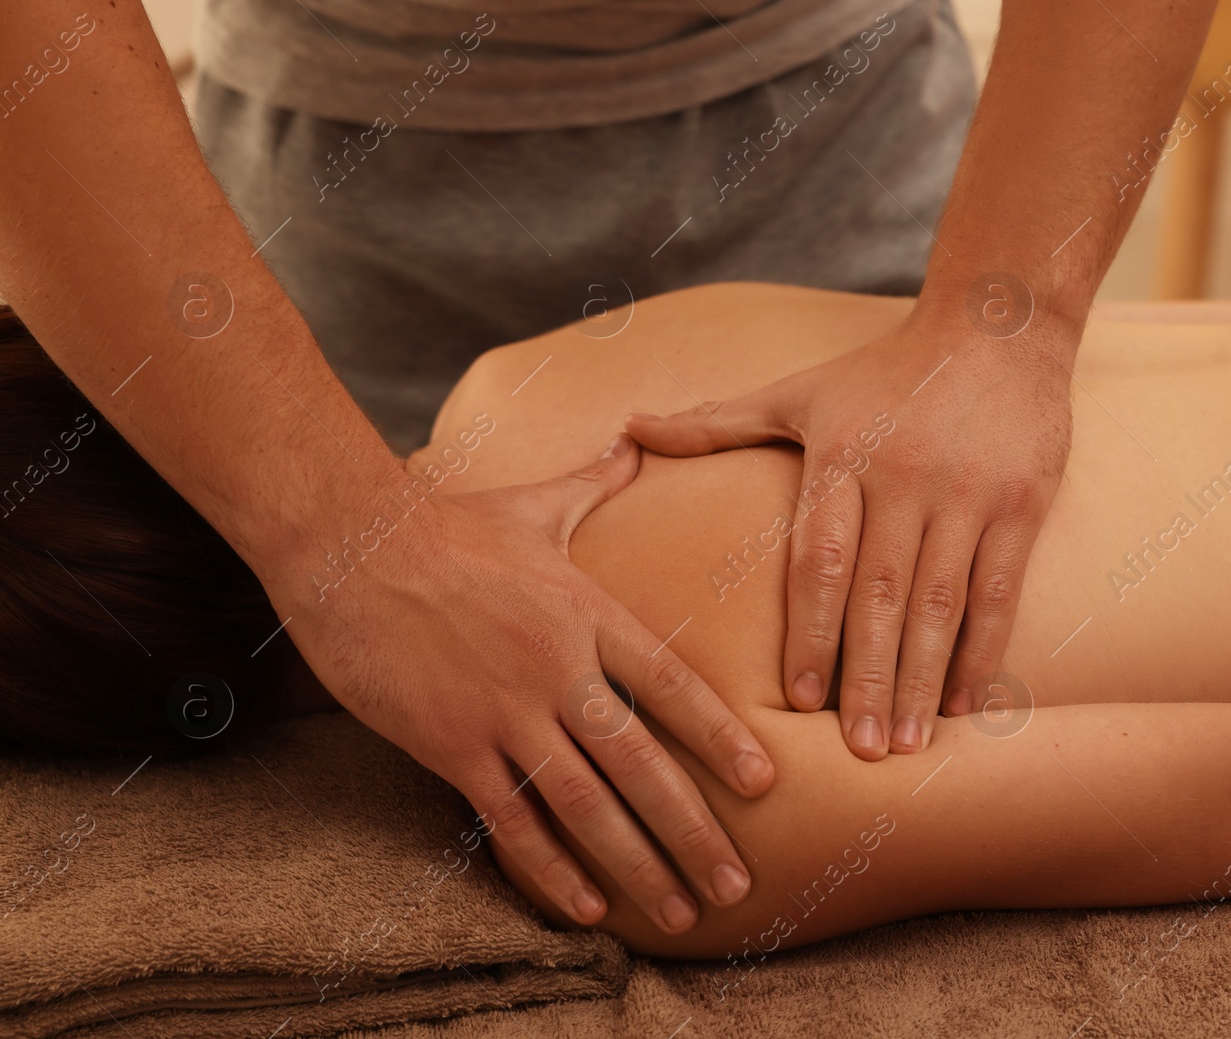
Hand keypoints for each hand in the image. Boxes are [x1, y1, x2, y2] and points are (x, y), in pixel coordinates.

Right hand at [274, 434, 774, 933]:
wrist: (346, 545)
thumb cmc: (442, 525)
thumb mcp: (531, 504)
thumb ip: (593, 484)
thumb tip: (634, 440)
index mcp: (587, 613)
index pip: (672, 685)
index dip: (721, 737)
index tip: (764, 783)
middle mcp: (557, 668)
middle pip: (641, 762)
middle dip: (693, 829)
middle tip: (736, 884)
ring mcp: (503, 711)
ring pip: (585, 803)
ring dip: (636, 863)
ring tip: (679, 911)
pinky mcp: (449, 744)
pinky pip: (509, 818)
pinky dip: (548, 868)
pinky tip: (584, 907)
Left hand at [626, 298, 1074, 758]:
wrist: (997, 325)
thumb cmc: (885, 371)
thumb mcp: (799, 392)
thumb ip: (716, 422)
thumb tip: (628, 426)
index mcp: (843, 455)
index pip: (820, 560)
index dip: (809, 633)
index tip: (800, 702)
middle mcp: (904, 477)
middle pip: (881, 595)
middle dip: (869, 678)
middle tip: (860, 753)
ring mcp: (967, 494)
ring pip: (942, 603)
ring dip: (926, 679)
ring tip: (911, 746)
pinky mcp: (1021, 503)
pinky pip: (1000, 591)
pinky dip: (984, 652)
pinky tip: (968, 704)